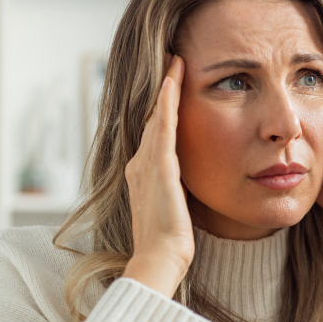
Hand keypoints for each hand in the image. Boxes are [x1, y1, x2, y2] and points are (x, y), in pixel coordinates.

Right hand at [121, 56, 194, 297]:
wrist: (159, 259)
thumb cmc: (168, 245)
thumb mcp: (172, 211)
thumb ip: (175, 194)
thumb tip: (183, 191)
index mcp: (142, 176)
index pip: (155, 135)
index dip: (163, 110)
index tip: (172, 89)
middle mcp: (139, 165)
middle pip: (153, 119)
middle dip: (163, 91)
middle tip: (172, 62)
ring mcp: (147, 164)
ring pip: (158, 116)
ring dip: (167, 88)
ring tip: (175, 62)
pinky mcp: (159, 167)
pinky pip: (164, 126)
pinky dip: (168, 101)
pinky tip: (174, 81)